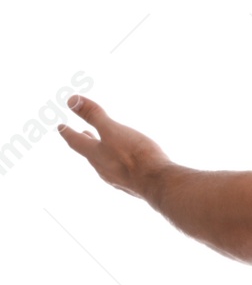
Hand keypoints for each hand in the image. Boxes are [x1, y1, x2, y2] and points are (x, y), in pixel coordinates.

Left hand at [56, 94, 171, 198]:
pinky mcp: (131, 184)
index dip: (67, 132)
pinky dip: (117, 163)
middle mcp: (102, 167)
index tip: (61, 127)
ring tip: (104, 148)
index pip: (76, 141)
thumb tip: (71, 100)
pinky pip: (119, 171)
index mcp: (95, 154)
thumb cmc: (135, 155)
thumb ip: (94, 116)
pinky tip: (126, 165)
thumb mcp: (113, 130)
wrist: (157, 182)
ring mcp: (116, 178)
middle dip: (86, 141)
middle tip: (82, 134)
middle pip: (89, 153)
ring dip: (101, 153)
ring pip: (104, 163)